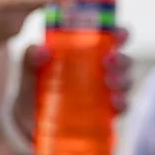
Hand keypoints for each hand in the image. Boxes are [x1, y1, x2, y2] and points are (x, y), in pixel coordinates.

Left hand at [11, 27, 133, 134]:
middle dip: (122, 59)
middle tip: (109, 61)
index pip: (111, 37)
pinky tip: (115, 103)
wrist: (29, 121)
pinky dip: (122, 103)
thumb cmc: (33, 86)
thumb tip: (42, 50)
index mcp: (87, 51)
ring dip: (123, 80)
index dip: (121, 34)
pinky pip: (121, 106)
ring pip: (125, 81)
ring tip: (110, 83)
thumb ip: (30, 56)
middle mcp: (101, 69)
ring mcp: (105, 91)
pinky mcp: (105, 113)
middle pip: (123, 59)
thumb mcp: (29, 69)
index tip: (120, 35)